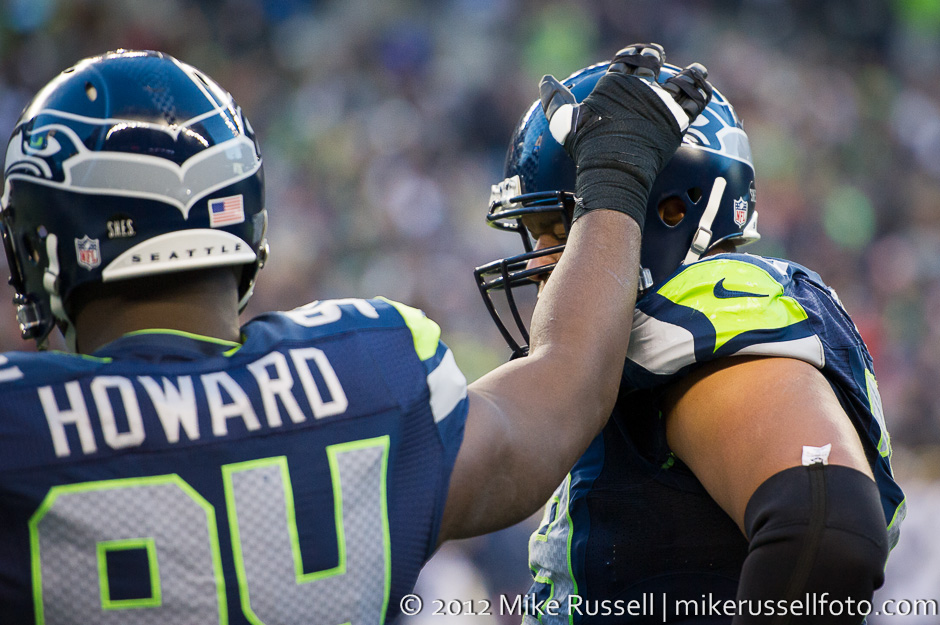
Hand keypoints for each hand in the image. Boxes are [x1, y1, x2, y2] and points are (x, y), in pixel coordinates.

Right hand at [535, 43, 714, 225]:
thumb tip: (544, 80)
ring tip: (695, 71)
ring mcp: (661, 102)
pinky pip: (697, 100)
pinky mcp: (678, 119)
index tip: (636, 53)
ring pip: (681, 79)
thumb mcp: (565, 123)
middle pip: (652, 62)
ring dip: (689, 73)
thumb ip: (555, 100)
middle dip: (654, 56)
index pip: (627, 59)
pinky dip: (701, 91)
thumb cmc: (588, 148)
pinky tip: (703, 88)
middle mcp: (641, 87)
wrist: (614, 169)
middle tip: (658, 58)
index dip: (632, 54)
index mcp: (616, 83)